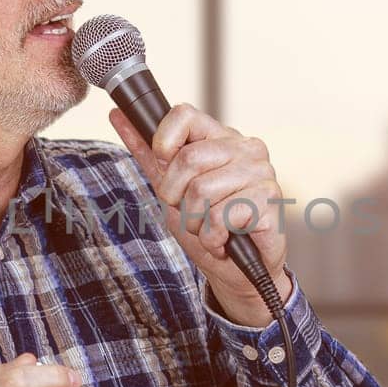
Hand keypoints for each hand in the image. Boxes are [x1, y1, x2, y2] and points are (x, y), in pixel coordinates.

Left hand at [109, 103, 291, 326]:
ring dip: (196, 222)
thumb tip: (118, 116)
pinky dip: (213, 237)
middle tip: (192, 212)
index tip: (165, 167)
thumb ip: (148, 154)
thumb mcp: (171, 189)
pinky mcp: (269, 200)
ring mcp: (261, 172)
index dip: (164, 143)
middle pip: (188, 158)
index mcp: (222, 138)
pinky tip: (224, 240)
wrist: (238, 272)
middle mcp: (246, 148)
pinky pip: (221, 216)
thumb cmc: (208, 227)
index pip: (185, 114)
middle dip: (176, 196)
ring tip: (210, 228)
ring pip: (202, 191)